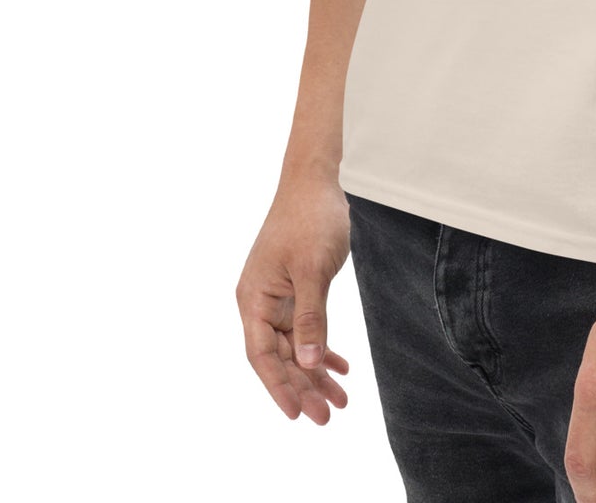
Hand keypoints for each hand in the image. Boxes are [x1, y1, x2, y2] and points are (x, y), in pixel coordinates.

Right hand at [235, 173, 354, 423]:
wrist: (317, 180)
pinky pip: (307, 328)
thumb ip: (310, 318)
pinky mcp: (297, 289)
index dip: (278, 388)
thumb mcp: (312, 270)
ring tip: (341, 400)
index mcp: (254, 298)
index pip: (262, 355)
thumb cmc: (310, 218)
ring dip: (315, 372)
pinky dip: (322, 348)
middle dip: (303, 387)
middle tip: (328, 416)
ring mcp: (278, 296)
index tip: (298, 415)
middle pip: (280, 357)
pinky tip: (340, 367)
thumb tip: (307, 363)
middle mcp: (261, 302)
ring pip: (296, 346)